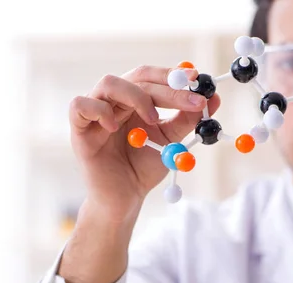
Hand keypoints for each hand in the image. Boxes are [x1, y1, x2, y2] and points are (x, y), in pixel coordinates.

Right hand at [69, 65, 220, 221]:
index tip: (197, 80)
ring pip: (108, 83)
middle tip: (192, 100)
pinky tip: (114, 128)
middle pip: (136, 77)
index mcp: (134, 100)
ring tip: (154, 119)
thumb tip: (213, 99)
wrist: (125, 198)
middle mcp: (114, 101)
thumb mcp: (171, 141)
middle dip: (167, 87)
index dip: (172, 74)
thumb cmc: (144, 167)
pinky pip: (80, 105)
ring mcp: (95, 113)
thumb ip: (187, 119)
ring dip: (136, 96)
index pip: (151, 76)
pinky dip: (99, 111)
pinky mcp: (79, 129)